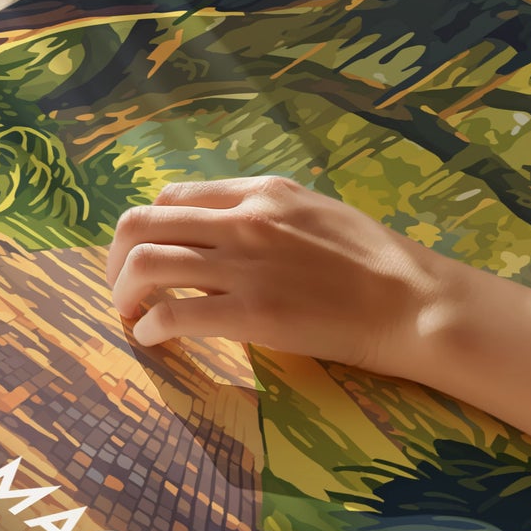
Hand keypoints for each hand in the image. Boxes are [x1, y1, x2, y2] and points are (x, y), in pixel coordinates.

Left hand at [106, 176, 453, 371]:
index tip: (146, 256)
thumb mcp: (316, 212)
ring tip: (129, 316)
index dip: (148, 229)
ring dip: (123, 292)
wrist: (413, 302)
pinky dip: (149, 327)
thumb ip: (267, 215)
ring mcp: (245, 265)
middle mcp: (244, 219)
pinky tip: (154, 339)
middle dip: (117, 258)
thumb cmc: (375, 262)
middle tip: (121, 288)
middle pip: (143, 224)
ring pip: (145, 263)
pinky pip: (172, 313)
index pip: (173, 197)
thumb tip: (226, 230)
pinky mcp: (251, 313)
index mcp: (260, 191)